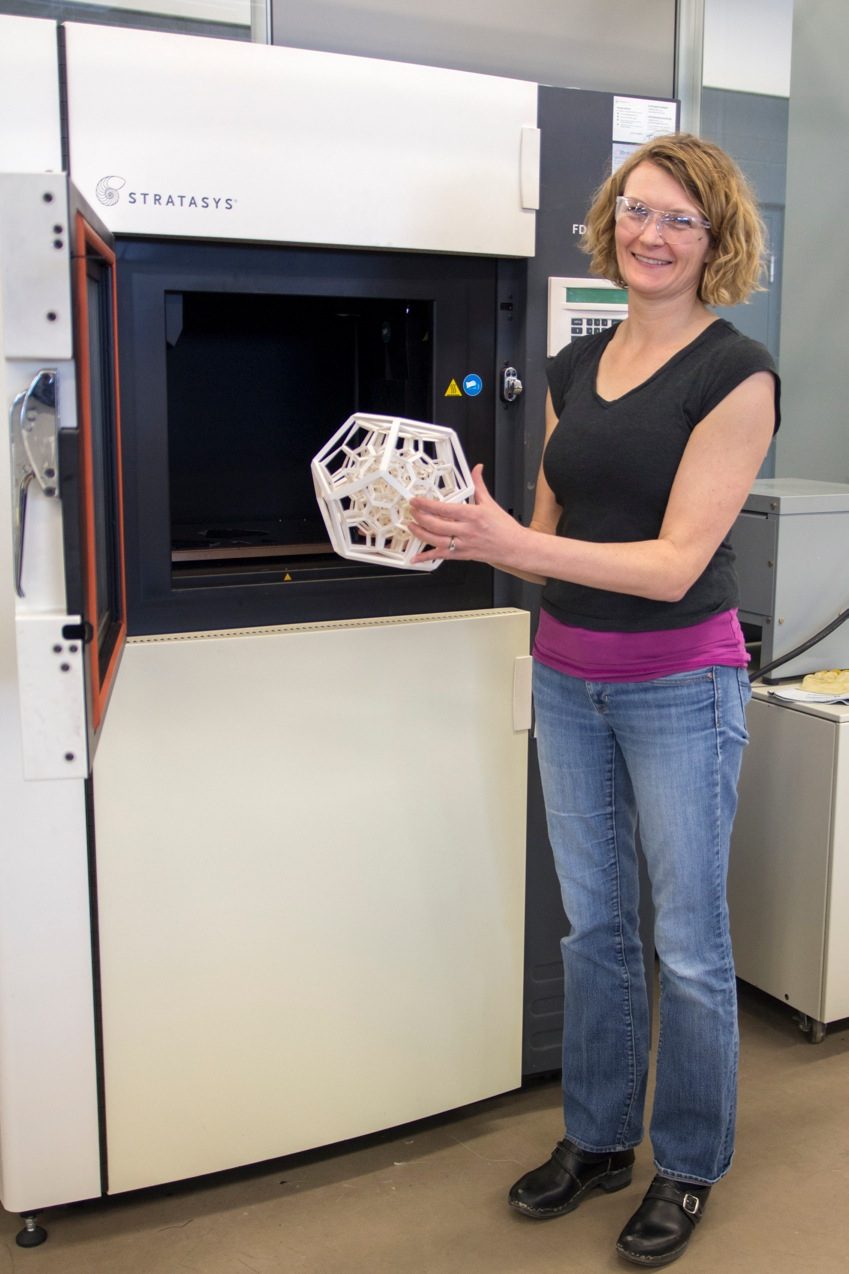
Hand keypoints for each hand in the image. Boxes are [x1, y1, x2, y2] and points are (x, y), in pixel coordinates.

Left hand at [408, 464, 526, 565]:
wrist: (515, 546)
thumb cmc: (504, 528)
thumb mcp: (490, 503)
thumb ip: (479, 485)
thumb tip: (477, 469)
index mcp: (473, 515)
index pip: (444, 509)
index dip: (427, 505)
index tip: (416, 501)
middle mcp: (467, 531)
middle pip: (436, 525)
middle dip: (420, 518)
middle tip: (412, 512)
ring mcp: (464, 544)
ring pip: (436, 541)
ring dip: (420, 534)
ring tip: (412, 526)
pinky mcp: (463, 555)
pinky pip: (441, 556)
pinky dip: (427, 558)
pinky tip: (416, 557)